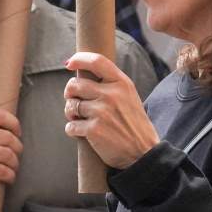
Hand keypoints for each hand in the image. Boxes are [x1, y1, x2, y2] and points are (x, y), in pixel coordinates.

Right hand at [0, 107, 22, 193]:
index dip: (14, 123)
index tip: (18, 132)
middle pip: (7, 136)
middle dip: (17, 147)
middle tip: (17, 154)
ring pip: (7, 154)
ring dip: (14, 163)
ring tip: (13, 168)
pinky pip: (2, 170)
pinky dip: (10, 175)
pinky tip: (8, 178)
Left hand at [63, 52, 158, 168]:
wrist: (143, 152)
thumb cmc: (134, 124)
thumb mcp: (129, 96)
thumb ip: (111, 84)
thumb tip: (83, 75)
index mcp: (122, 83)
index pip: (96, 61)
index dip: (79, 59)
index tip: (69, 63)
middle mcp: (111, 94)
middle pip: (75, 84)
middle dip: (70, 93)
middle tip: (75, 101)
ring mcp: (102, 112)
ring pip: (70, 105)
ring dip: (71, 113)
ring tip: (80, 118)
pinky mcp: (94, 130)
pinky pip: (70, 126)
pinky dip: (73, 130)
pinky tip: (83, 133)